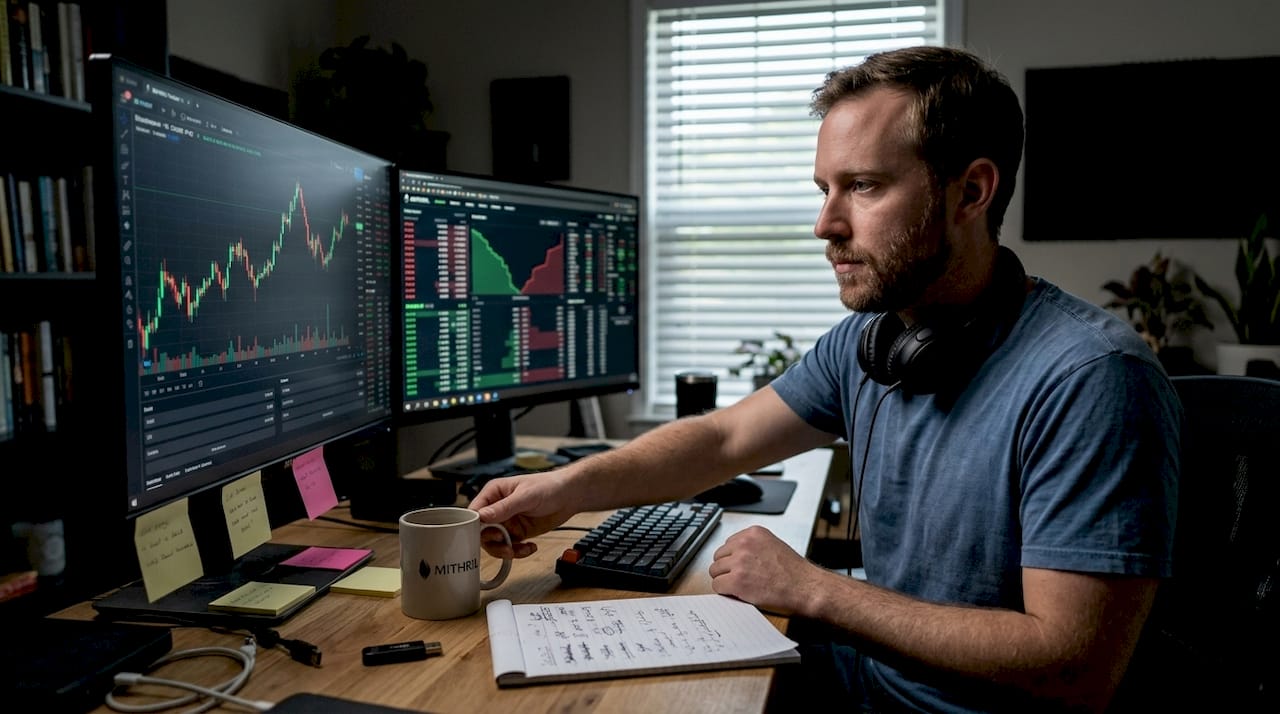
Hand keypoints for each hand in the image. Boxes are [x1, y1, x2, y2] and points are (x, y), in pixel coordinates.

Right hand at [470, 470, 578, 559]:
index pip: (475, 512)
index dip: (475, 526)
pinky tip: (529, 547)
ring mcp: (507, 522)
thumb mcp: (525, 496)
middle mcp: (498, 509)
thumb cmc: (549, 485)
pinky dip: (518, 552)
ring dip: (505, 550)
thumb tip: (482, 516)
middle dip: (492, 542)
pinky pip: (510, 548)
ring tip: (518, 550)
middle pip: (482, 532)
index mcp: (494, 493)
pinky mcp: (518, 533)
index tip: (484, 535)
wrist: (571, 495)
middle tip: (505, 544)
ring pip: (495, 543)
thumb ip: (504, 507)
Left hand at [708, 525, 824, 615]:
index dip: (733, 559)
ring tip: (741, 587)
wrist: (807, 588)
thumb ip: (753, 546)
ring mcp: (739, 561)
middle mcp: (744, 543)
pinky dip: (725, 592)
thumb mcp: (774, 546)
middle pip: (718, 557)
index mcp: (753, 533)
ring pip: (715, 571)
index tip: (740, 567)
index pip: (728, 544)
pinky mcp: (737, 580)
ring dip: (725, 580)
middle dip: (727, 569)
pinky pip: (717, 586)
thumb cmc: (795, 572)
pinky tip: (738, 594)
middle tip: (740, 579)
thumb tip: (735, 556)